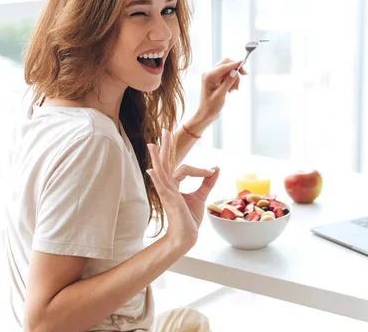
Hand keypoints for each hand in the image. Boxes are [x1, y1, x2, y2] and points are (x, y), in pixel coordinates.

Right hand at [146, 129, 219, 247]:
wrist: (186, 236)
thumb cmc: (190, 218)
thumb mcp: (201, 196)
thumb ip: (208, 182)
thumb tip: (216, 168)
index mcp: (174, 185)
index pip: (185, 169)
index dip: (201, 169)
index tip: (213, 172)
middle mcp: (168, 186)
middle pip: (165, 163)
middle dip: (165, 147)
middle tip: (163, 130)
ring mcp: (166, 193)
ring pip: (161, 171)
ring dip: (157, 157)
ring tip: (152, 145)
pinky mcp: (169, 200)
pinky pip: (161, 187)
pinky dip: (157, 178)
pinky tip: (152, 170)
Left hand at [196, 58, 246, 122]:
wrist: (206, 114)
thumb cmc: (210, 107)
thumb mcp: (220, 95)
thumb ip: (228, 82)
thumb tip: (235, 72)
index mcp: (208, 76)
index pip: (224, 66)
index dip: (234, 64)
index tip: (243, 62)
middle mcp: (210, 73)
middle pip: (226, 64)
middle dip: (235, 71)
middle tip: (242, 80)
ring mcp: (213, 76)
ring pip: (229, 70)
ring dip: (235, 78)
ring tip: (234, 90)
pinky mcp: (217, 80)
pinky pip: (228, 76)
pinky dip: (232, 81)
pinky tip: (231, 90)